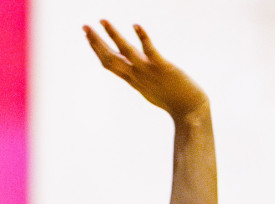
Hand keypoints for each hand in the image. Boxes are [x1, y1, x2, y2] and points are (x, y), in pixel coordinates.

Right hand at [85, 21, 208, 121]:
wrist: (191, 112)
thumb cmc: (175, 102)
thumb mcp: (151, 90)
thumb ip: (142, 80)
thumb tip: (135, 71)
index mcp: (133, 80)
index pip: (110, 64)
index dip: (97, 50)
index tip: (88, 36)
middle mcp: (137, 76)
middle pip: (110, 58)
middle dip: (96, 42)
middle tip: (84, 26)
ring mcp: (149, 72)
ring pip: (126, 51)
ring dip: (113, 35)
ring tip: (103, 20)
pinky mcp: (163, 67)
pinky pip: (150, 50)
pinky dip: (143, 37)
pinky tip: (136, 25)